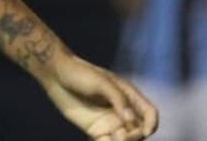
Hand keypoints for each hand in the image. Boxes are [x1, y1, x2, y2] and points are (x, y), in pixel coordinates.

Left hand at [41, 53, 158, 139]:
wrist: (56, 75)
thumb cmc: (80, 73)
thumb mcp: (101, 82)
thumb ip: (118, 99)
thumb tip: (131, 120)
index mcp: (129, 96)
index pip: (149, 114)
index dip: (151, 124)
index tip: (144, 132)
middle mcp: (122, 111)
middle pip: (139, 130)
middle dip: (134, 137)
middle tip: (121, 137)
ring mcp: (110, 122)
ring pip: (125, 140)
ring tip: (112, 139)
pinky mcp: (96, 130)